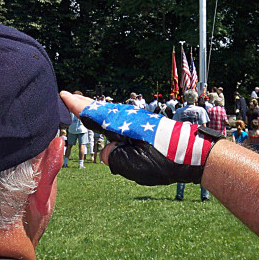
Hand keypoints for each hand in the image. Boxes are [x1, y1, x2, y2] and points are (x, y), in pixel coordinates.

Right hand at [60, 92, 223, 185]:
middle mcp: (130, 119)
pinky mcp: (147, 128)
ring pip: (113, 115)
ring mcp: (139, 122)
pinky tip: (112, 124)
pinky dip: (112, 119)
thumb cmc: (165, 159)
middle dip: (85, 104)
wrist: (195, 154)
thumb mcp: (134, 165)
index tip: (63, 94)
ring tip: (86, 107)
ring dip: (98, 111)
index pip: (95, 114)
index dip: (77, 105)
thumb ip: (114, 158)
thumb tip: (108, 151)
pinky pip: (123, 121)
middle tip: (69, 97)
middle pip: (102, 110)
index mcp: (124, 125)